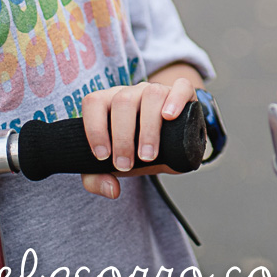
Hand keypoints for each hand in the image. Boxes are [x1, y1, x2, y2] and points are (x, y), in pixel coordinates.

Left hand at [80, 65, 200, 198]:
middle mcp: (132, 92)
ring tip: (148, 155)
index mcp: (109, 103)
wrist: (169, 145)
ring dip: (148, 128)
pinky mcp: (183, 92)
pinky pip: (181, 86)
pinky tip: (170, 117)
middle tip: (126, 165)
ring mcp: (157, 90)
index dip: (95, 128)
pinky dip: (175, 99)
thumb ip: (98, 179)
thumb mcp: (113, 166)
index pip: (94, 102)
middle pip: (122, 101)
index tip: (102, 156)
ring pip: (150, 94)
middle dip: (123, 137)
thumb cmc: (135, 150)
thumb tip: (112, 190)